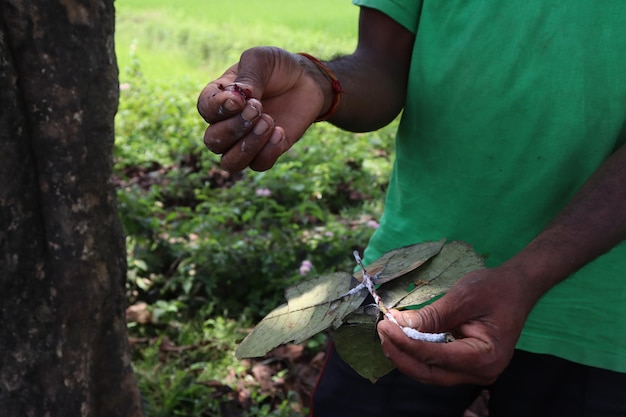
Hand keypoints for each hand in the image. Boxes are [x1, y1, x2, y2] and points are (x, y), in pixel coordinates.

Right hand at [197, 47, 326, 171]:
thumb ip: (248, 75)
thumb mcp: (262, 60)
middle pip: (213, 141)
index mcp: (219, 97)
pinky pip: (258, 165)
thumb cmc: (277, 68)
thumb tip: (240, 94)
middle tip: (258, 108)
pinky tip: (280, 132)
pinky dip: (268, 152)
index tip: (240, 100)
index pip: (205, 109)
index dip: (218, 109)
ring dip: (247, 147)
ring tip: (268, 122)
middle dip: (235, 128)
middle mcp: (226, 124)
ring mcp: (245, 141)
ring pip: (230, 163)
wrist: (306, 82)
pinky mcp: (266, 151)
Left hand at [377, 267, 536, 385]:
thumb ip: (432, 315)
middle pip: (429, 373)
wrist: (516, 288)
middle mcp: (481, 372)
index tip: (384, 326)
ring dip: (405, 354)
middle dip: (401, 354)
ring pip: (429, 372)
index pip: (436, 357)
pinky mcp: (464, 364)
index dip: (406, 344)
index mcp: (486, 357)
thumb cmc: (495, 289)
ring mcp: (473, 372)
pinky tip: (401, 336)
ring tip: (387, 332)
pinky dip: (416, 352)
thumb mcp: (463, 297)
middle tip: (381, 330)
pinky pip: (434, 364)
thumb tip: (398, 324)